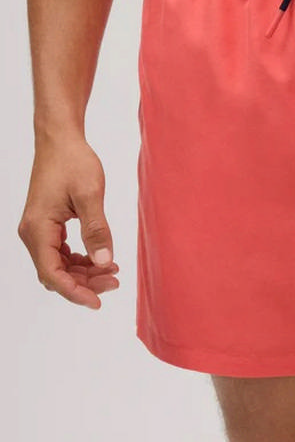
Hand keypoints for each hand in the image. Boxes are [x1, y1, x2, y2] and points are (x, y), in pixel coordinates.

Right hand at [18, 132, 119, 309]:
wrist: (60, 139)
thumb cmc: (73, 162)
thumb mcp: (90, 195)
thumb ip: (97, 230)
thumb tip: (104, 262)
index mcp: (38, 229)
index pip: (52, 274)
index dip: (75, 292)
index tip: (97, 302)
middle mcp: (33, 233)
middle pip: (55, 273)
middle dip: (84, 283)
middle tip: (115, 282)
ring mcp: (38, 230)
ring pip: (58, 265)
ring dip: (83, 272)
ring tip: (112, 272)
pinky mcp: (47, 225)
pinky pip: (60, 252)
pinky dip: (79, 259)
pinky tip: (101, 258)